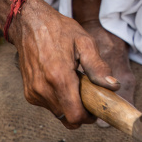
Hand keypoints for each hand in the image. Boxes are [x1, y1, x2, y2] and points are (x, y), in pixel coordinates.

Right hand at [8, 0, 119, 128]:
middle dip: (81, 110)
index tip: (96, 106)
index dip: (89, 117)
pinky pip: (48, 105)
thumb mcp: (84, 42)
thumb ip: (98, 67)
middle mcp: (43, 89)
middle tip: (87, 92)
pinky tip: (61, 81)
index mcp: (59, 77)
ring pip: (58, 113)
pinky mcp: (29, 93)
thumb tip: (113, 86)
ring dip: (69, 104)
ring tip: (73, 82)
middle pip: (68, 118)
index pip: (75, 116)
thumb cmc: (59, 30)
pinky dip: (58, 99)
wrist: (29, 23)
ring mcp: (34, 92)